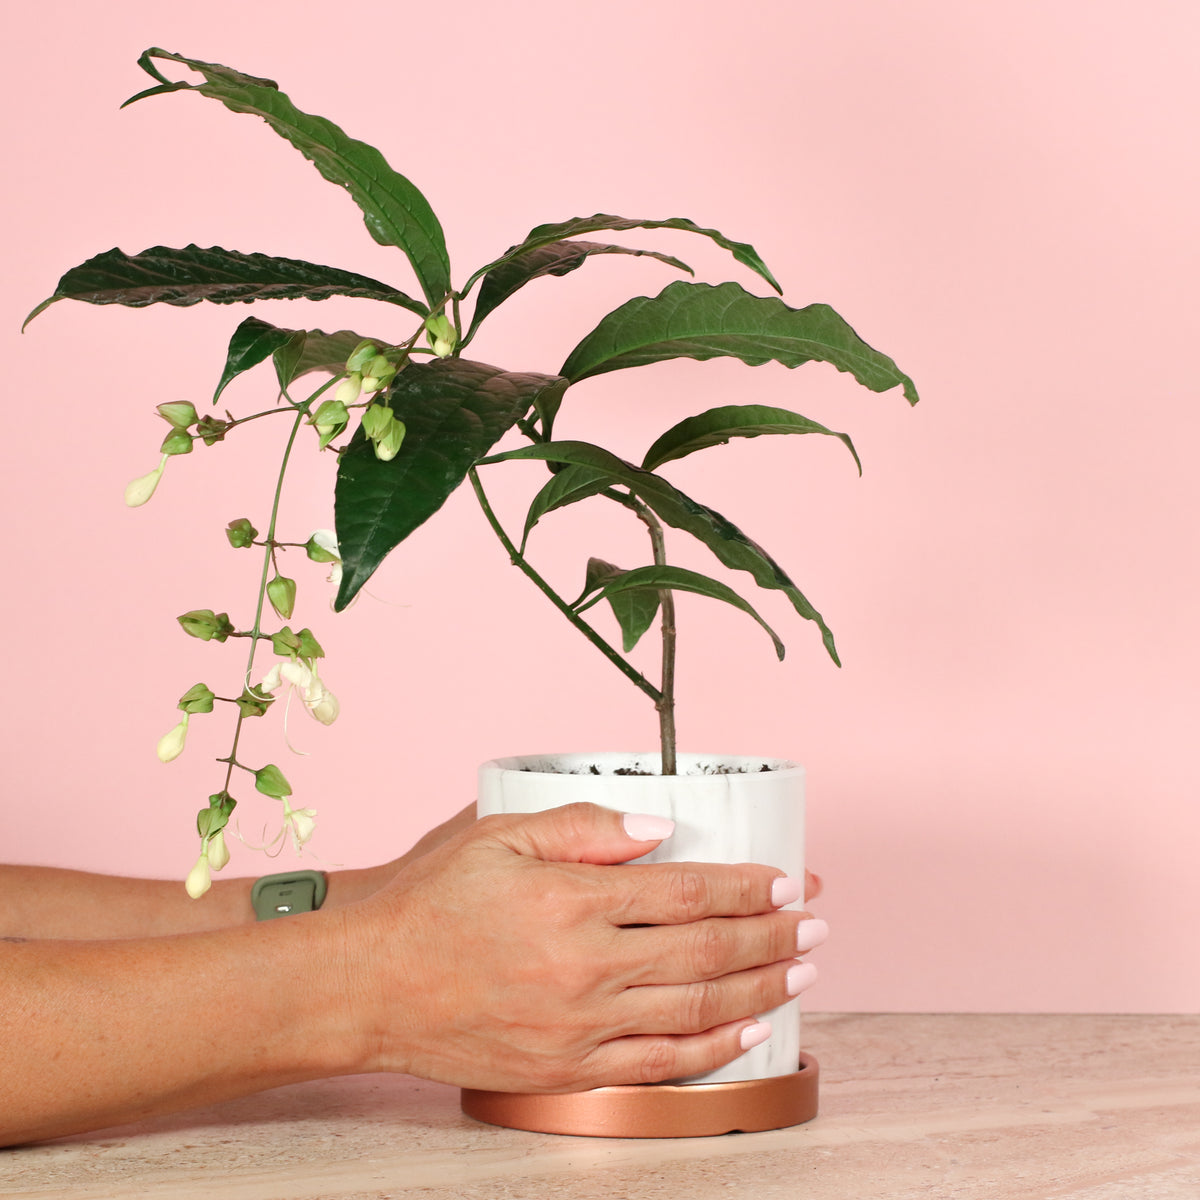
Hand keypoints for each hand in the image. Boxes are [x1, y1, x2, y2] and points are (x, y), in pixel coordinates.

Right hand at [343, 802, 819, 1092]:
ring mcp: (581, 1026)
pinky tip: (749, 1031)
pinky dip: (714, 1050)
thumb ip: (584, 826)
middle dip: (772, 935)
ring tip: (802, 970)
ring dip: (760, 989)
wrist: (372, 989)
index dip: (748, 886)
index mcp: (572, 901)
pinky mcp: (570, 1068)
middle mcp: (586, 968)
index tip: (785, 880)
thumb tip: (660, 829)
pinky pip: (660, 1065)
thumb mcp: (497, 836)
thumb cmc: (432, 905)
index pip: (687, 891)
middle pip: (706, 952)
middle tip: (816, 923)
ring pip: (697, 1011)